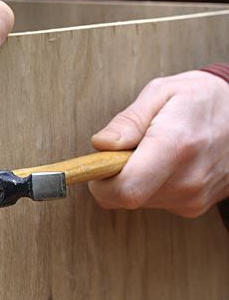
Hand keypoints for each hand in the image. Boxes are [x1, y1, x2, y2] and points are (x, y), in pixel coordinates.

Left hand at [89, 70, 228, 217]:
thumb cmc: (202, 98)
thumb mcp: (162, 93)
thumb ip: (128, 121)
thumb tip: (101, 144)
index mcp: (175, 146)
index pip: (125, 189)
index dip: (100, 184)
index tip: (96, 166)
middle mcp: (186, 180)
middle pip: (125, 197)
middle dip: (114, 176)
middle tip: (127, 149)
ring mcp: (193, 197)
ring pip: (138, 201)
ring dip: (133, 179)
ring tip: (153, 151)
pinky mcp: (193, 207)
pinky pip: (154, 201)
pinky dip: (150, 184)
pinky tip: (168, 162)